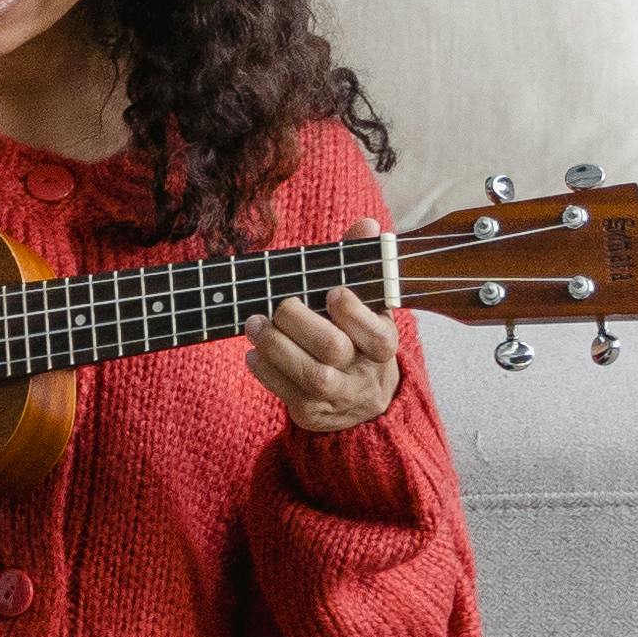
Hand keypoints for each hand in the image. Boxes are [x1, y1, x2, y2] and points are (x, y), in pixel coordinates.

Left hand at [249, 220, 405, 433]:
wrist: (361, 400)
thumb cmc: (355, 336)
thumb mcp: (365, 304)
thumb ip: (360, 264)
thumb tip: (367, 224)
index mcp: (383, 344)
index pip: (376, 333)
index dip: (352, 311)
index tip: (330, 292)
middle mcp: (364, 373)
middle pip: (333, 350)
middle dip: (300, 322)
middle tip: (280, 305)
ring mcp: (339, 397)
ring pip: (310, 376)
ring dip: (275, 345)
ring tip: (255, 323)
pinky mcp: (312, 412)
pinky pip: (285, 393)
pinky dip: (264, 369)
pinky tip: (255, 351)